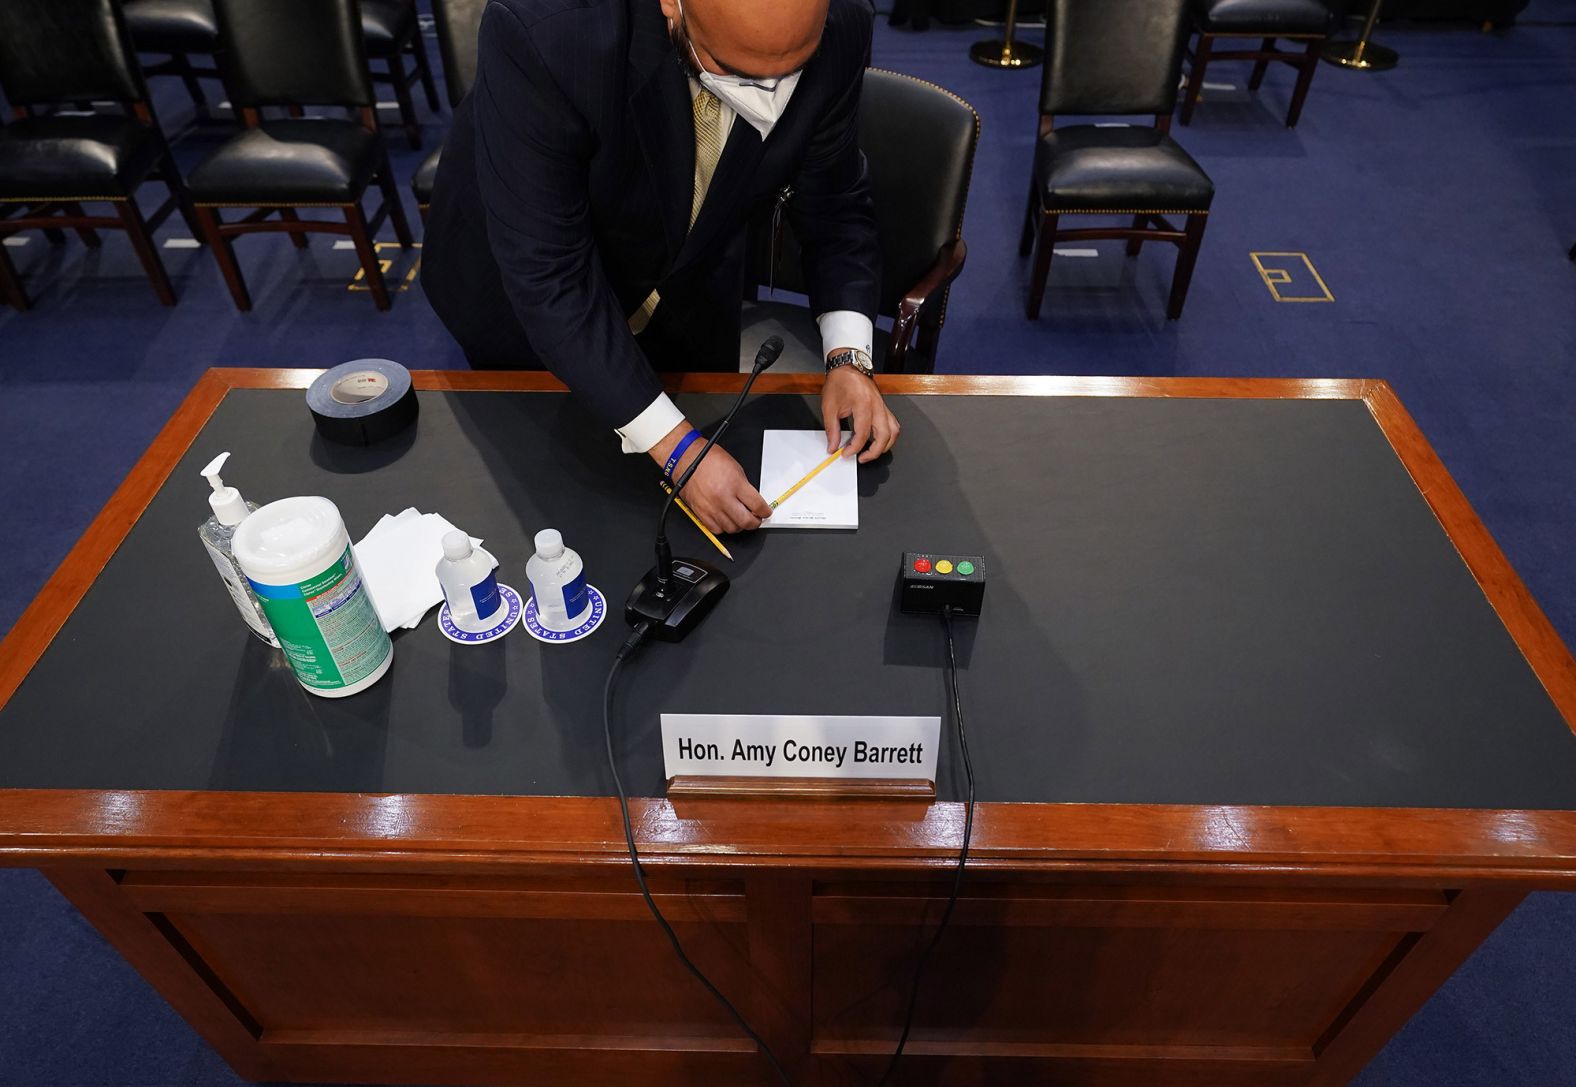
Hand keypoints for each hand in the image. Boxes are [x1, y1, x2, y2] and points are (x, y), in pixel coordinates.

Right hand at [649, 423, 771, 533]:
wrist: (686, 459)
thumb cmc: (709, 460)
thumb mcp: (736, 469)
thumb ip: (746, 488)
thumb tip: (754, 502)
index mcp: (735, 484)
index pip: (757, 506)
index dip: (765, 511)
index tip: (766, 512)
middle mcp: (723, 497)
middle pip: (746, 522)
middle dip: (755, 522)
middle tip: (756, 519)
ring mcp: (711, 507)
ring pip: (732, 528)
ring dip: (739, 526)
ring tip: (740, 518)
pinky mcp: (701, 512)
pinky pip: (716, 529)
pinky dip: (724, 528)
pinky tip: (726, 520)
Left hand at [822, 361, 898, 463]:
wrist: (848, 366)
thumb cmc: (839, 382)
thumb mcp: (829, 407)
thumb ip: (832, 430)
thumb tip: (833, 446)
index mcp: (863, 405)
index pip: (862, 435)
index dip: (854, 448)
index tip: (844, 453)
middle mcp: (877, 406)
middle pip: (884, 436)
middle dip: (874, 452)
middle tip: (861, 458)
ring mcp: (883, 406)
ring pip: (893, 431)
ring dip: (885, 445)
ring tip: (871, 452)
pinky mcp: (883, 406)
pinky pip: (892, 424)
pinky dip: (888, 435)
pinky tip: (878, 440)